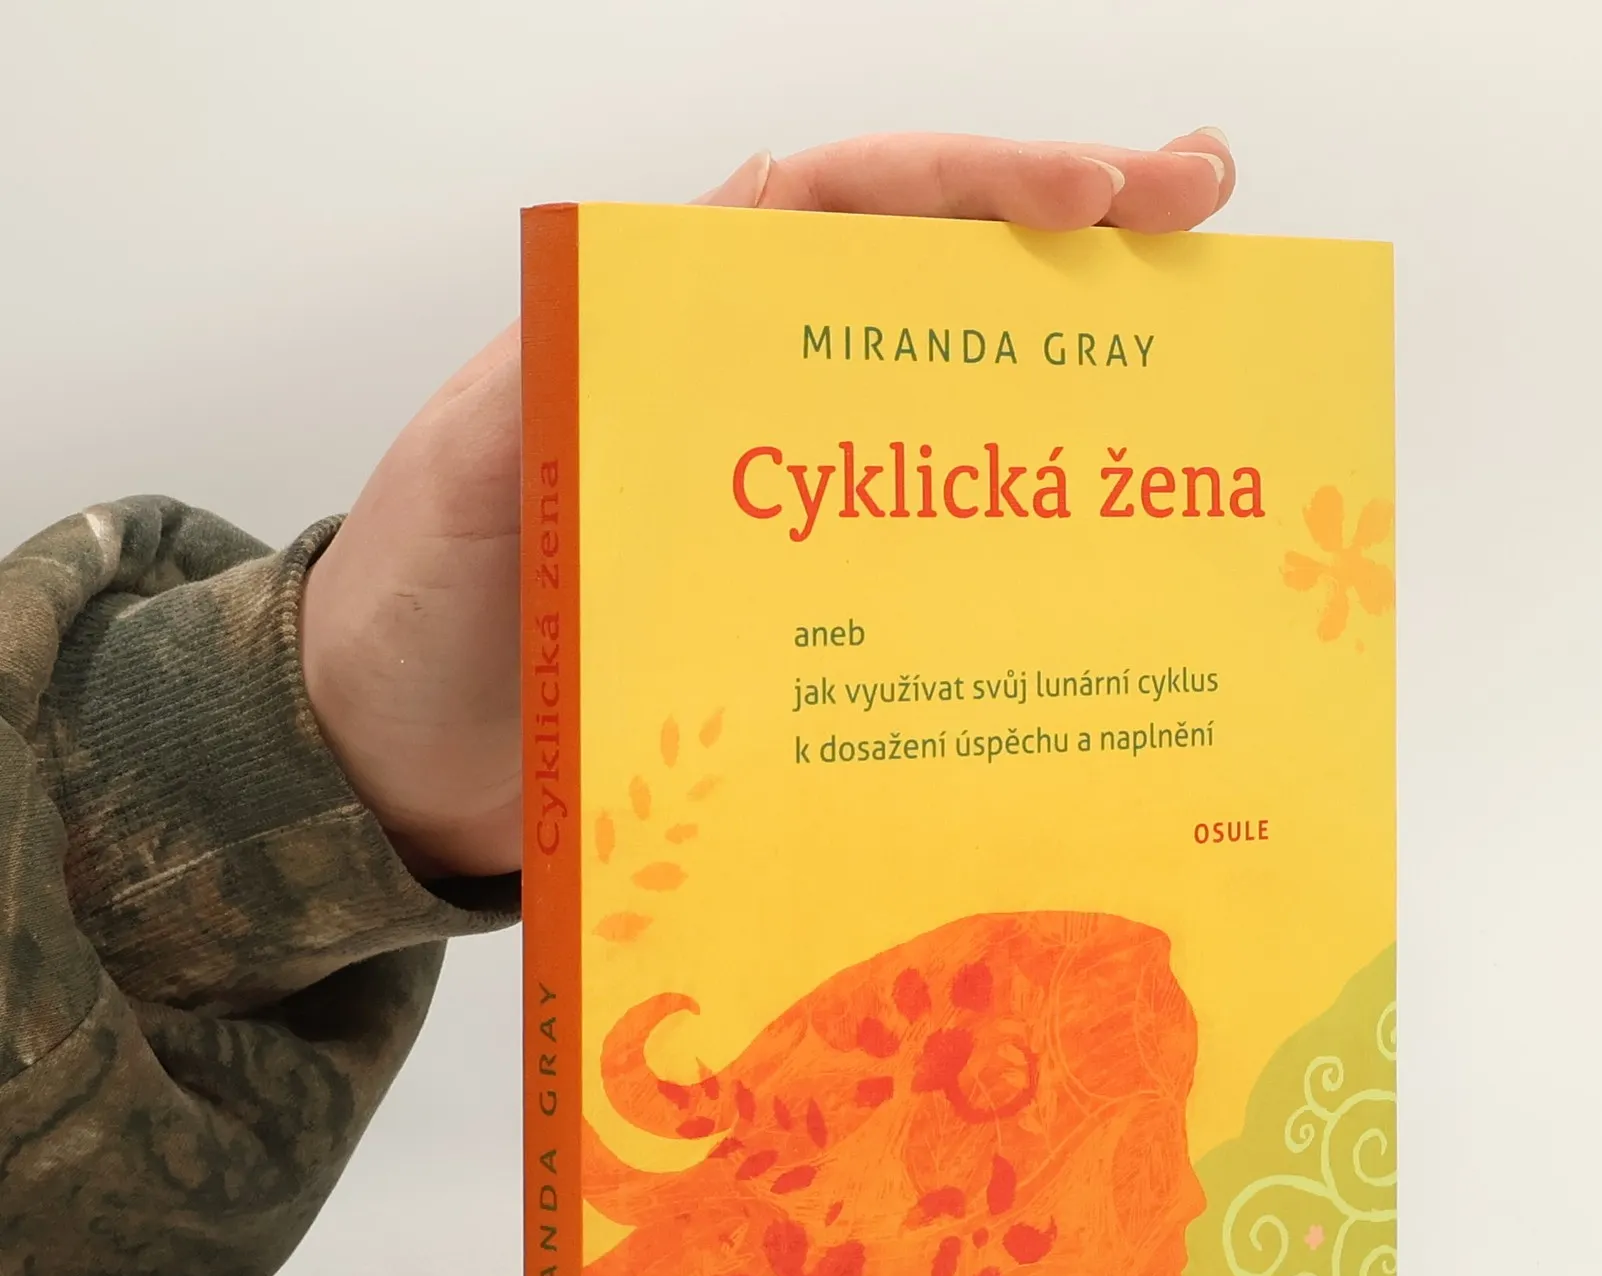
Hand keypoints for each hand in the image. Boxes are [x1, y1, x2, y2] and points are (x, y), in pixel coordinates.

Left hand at [299, 129, 1236, 877]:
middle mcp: (752, 399)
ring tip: (1198, 362)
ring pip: (946, 410)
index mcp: (670, 333)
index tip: (1091, 193)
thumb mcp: (461, 486)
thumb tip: (650, 321)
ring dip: (1066, 376)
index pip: (833, 210)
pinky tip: (1097, 557)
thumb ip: (543, 403)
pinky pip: (926, 553)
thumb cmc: (414, 618)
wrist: (397, 763)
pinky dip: (1013, 539)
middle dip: (1067, 233)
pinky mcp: (805, 607)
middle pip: (923, 286)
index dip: (965, 185)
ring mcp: (792, 505)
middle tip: (1204, 210)